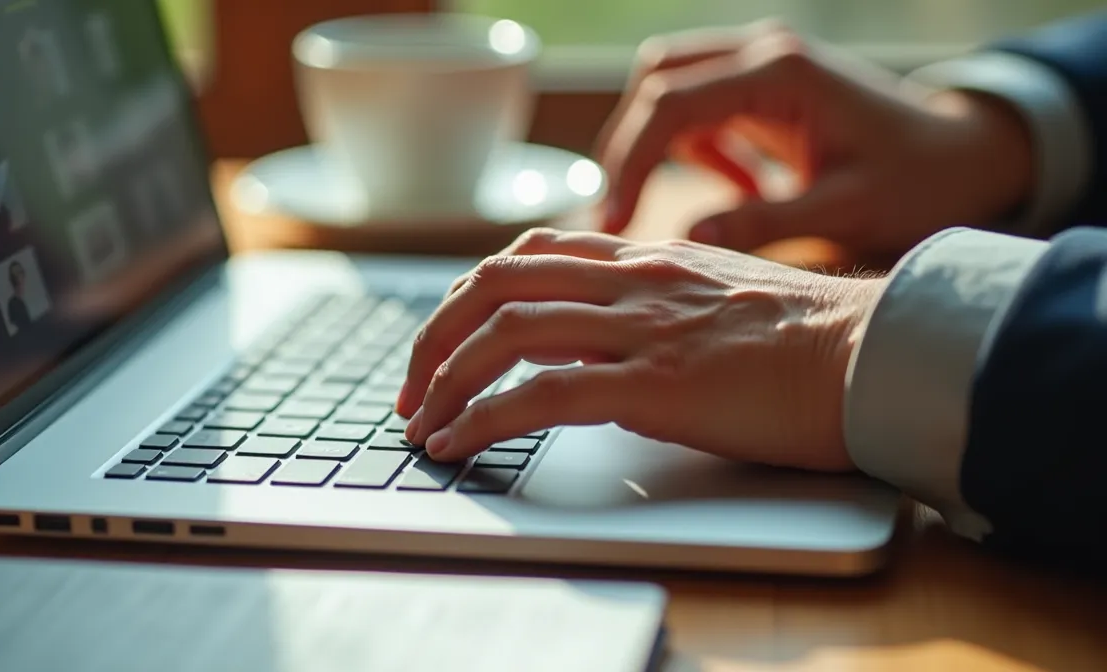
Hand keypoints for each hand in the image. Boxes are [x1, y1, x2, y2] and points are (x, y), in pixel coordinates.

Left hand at [397, 228, 884, 470]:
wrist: (875, 354)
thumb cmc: (814, 338)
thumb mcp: (723, 298)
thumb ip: (663, 304)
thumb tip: (616, 342)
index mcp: (648, 258)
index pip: (533, 252)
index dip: (473, 290)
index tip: (447, 334)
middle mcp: (633, 281)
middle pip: (496, 282)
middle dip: (435, 332)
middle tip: (412, 385)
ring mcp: (640, 328)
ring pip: (504, 332)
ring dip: (444, 379)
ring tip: (421, 423)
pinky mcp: (655, 383)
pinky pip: (540, 394)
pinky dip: (483, 419)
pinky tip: (458, 443)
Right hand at [596, 21, 1033, 253]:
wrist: (967, 156)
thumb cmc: (918, 182)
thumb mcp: (845, 211)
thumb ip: (764, 223)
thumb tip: (684, 241)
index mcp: (782, 72)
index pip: (672, 103)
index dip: (631, 161)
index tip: (616, 219)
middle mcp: (764, 51)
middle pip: (657, 80)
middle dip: (629, 147)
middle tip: (621, 215)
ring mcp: (763, 62)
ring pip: (669, 87)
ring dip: (656, 145)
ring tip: (671, 207)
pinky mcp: (765, 85)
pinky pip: (701, 105)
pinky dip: (695, 149)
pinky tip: (735, 191)